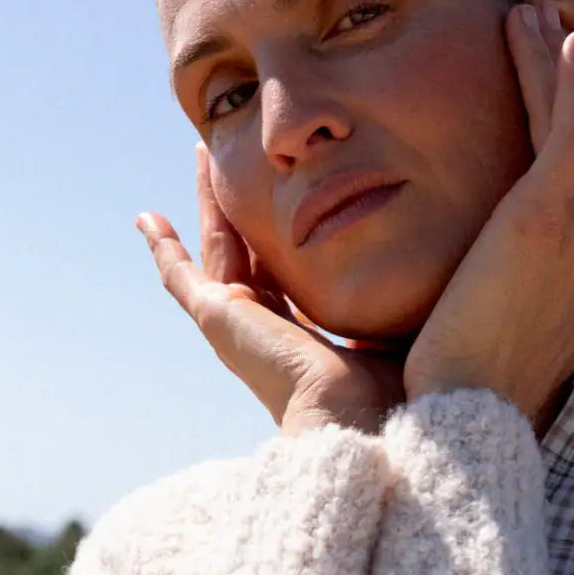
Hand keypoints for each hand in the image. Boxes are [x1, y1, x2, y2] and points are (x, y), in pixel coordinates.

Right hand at [136, 144, 405, 435]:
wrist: (358, 417)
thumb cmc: (389, 386)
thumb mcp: (393, 325)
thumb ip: (394, 297)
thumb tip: (427, 269)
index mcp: (301, 333)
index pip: (285, 275)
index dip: (279, 240)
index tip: (281, 209)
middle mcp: (264, 326)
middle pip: (246, 249)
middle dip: (240, 205)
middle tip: (231, 163)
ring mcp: (236, 323)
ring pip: (217, 247)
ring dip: (208, 203)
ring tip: (201, 156)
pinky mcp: (218, 318)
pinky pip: (182, 277)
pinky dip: (164, 250)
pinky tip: (146, 220)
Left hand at [403, 3, 573, 426]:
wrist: (476, 411)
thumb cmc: (489, 381)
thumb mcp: (531, 329)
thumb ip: (538, 289)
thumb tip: (511, 281)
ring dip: (564, 60)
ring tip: (536, 9)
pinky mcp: (547, 210)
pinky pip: (569, 124)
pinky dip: (569, 76)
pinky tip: (558, 36)